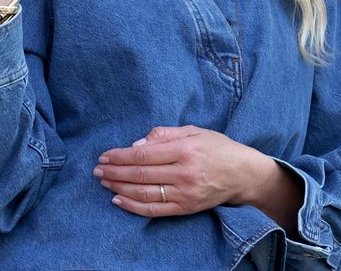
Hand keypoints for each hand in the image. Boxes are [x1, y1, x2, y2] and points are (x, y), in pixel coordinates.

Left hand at [93, 126, 268, 217]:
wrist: (242, 174)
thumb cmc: (217, 147)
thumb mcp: (194, 130)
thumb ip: (164, 134)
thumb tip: (136, 143)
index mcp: (185, 149)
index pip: (144, 153)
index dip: (120, 155)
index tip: (105, 156)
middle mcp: (184, 172)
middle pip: (140, 173)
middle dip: (115, 172)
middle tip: (97, 170)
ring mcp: (185, 193)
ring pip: (144, 193)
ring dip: (120, 188)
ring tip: (104, 183)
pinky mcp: (186, 208)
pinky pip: (155, 210)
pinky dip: (134, 206)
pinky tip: (119, 200)